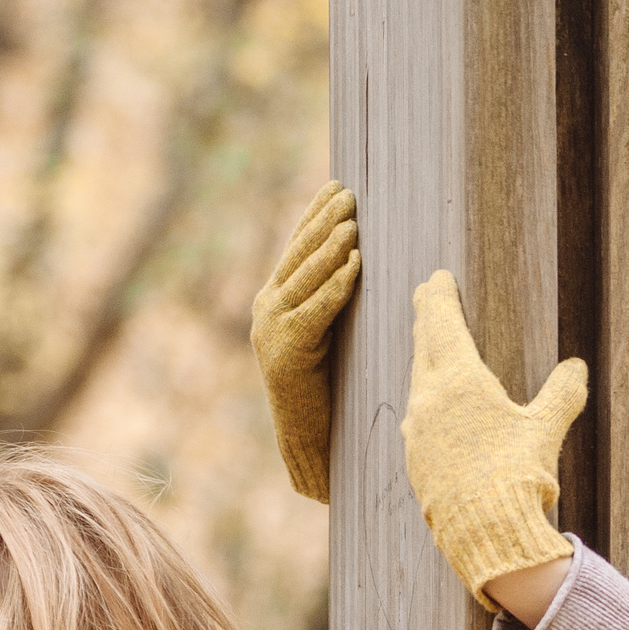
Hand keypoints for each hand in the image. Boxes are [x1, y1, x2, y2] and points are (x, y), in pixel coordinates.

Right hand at [254, 182, 361, 504]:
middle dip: (323, 221)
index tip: (336, 186)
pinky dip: (335, 287)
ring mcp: (272, 332)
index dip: (314, 216)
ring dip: (330, 247)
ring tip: (353, 222)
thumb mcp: (328, 336)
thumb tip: (361, 262)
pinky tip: (355, 264)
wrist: (307, 444)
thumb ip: (332, 302)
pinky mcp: (286, 355)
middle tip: (348, 193)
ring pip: (305, 279)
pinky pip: (316, 312)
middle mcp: (267, 311)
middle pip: (298, 256)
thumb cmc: (329, 393)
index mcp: (274, 303)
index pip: (296, 249)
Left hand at [403, 270, 584, 604]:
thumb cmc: (518, 476)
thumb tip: (576, 368)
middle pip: (423, 349)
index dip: (437, 297)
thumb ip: (562, 393)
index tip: (435, 279)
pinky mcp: (416, 463)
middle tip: (426, 302)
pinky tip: (434, 414)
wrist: (487, 535)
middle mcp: (428, 401)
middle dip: (427, 323)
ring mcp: (417, 434)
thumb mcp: (547, 429)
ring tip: (432, 356)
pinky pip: (419, 420)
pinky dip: (426, 403)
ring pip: (417, 385)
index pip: (440, 323)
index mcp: (457, 381)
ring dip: (425, 364)